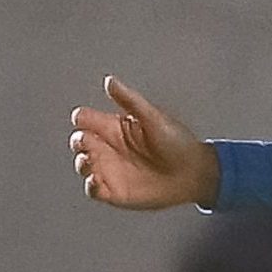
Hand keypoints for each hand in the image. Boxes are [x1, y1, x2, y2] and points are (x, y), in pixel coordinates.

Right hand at [68, 75, 220, 209]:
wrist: (194, 174)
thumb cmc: (178, 144)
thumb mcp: (153, 118)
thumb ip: (130, 101)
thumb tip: (110, 81)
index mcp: (116, 128)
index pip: (87, 120)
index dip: (82, 119)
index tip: (83, 119)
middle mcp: (110, 148)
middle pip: (80, 142)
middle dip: (78, 141)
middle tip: (86, 141)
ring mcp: (111, 170)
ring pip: (83, 165)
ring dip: (81, 163)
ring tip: (89, 160)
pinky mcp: (115, 191)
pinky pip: (93, 190)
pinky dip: (90, 185)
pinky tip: (96, 179)